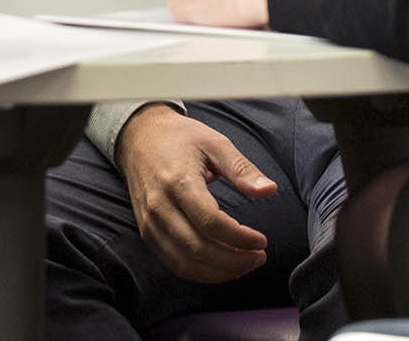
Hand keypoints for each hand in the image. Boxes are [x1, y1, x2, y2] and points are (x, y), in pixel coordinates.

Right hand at [113, 104, 279, 281]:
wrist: (139, 137)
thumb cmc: (180, 138)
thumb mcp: (215, 143)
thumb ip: (241, 169)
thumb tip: (269, 190)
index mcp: (178, 182)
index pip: (211, 223)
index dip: (240, 238)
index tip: (261, 241)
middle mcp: (160, 207)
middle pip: (197, 249)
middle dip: (233, 261)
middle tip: (258, 257)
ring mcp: (150, 223)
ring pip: (185, 263)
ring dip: (219, 271)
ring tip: (244, 264)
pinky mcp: (147, 233)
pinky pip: (174, 263)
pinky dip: (201, 272)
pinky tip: (222, 266)